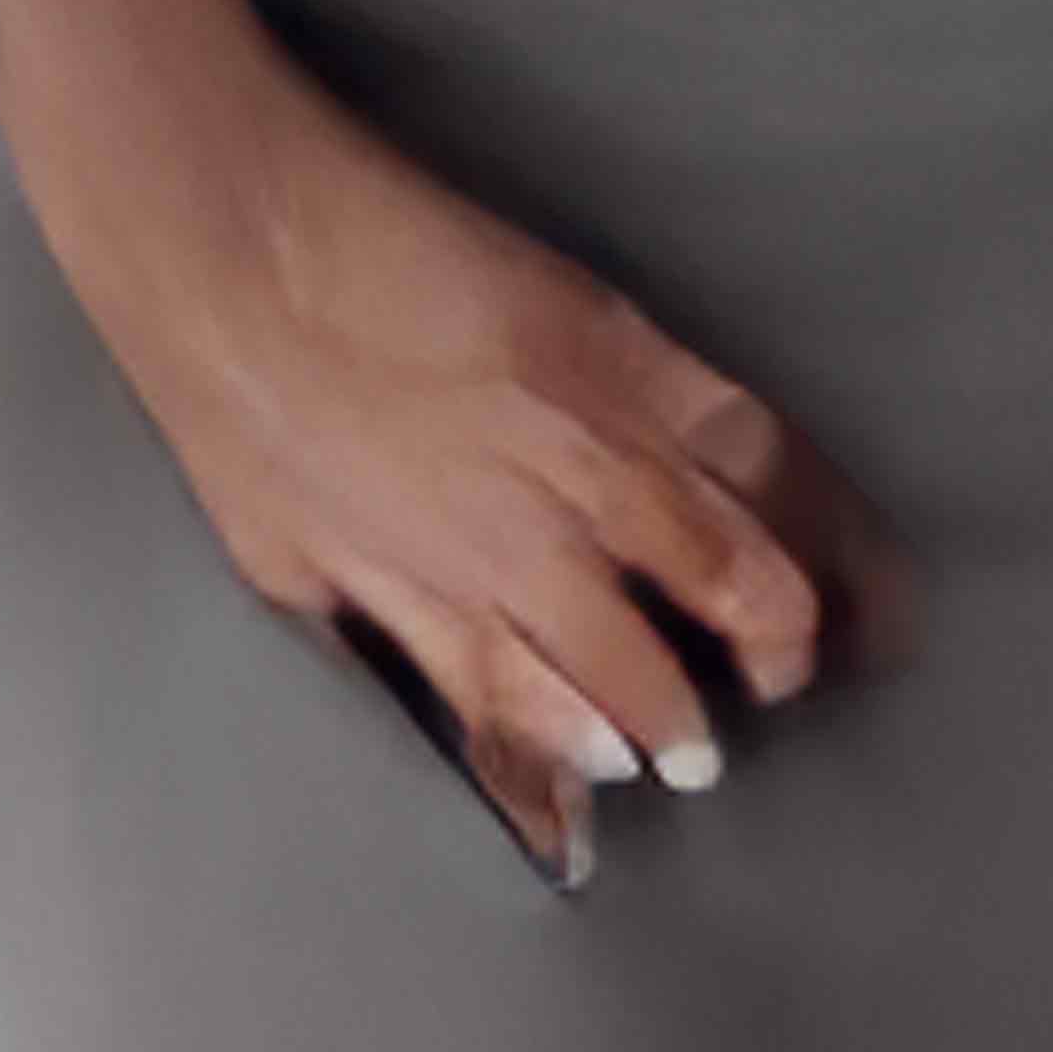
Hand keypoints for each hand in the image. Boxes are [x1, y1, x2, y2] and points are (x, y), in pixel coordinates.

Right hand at [0, 0, 875, 883]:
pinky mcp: (349, 594)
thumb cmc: (388, 230)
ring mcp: (447, 568)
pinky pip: (459, 717)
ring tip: (647, 752)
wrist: (213, 222)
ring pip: (591, 706)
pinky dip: (521, 787)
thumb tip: (752, 491)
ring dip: (638, 738)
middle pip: (690, 651)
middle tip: (736, 712)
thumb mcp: (567, 293)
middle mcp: (549, 507)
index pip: (769, 556)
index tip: (840, 636)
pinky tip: (552, 829)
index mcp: (614, 412)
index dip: (823, 614)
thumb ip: (662, 394)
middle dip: (732, 698)